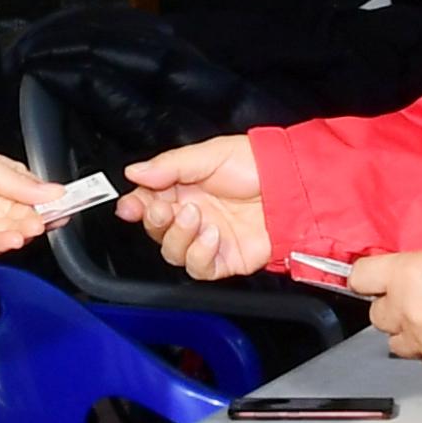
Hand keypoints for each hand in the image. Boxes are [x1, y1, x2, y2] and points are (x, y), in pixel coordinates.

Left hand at [0, 131, 61, 259]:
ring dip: (21, 233)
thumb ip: (17, 182)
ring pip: (6, 235)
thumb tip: (54, 191)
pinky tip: (12, 238)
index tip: (66, 205)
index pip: (33, 196)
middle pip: (23, 218)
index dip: (49, 202)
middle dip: (37, 219)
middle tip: (49, 219)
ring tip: (31, 228)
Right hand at [120, 132, 267, 280]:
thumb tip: (134, 172)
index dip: (135, 206)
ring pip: (173, 252)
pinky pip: (199, 267)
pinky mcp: (224, 259)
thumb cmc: (256, 164)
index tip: (130, 206)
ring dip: (178, 236)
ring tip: (196, 216)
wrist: (291, 184)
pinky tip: (212, 235)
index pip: (148, 203)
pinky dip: (199, 254)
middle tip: (164, 209)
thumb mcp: (209, 155)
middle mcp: (193, 215)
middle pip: (157, 230)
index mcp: (184, 188)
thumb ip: (169, 165)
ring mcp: (207, 239)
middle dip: (155, 222)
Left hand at [350, 247, 421, 374]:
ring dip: (409, 334)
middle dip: (393, 309)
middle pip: (377, 315)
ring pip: (397, 343)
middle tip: (414, 300)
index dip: (366, 278)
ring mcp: (420, 342)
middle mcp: (405, 311)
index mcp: (404, 275)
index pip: (361, 277)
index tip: (369, 279)